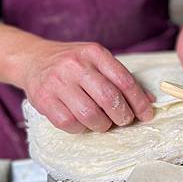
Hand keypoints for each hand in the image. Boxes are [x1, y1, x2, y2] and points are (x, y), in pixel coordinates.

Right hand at [18, 41, 153, 133]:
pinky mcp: (43, 99)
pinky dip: (81, 128)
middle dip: (123, 116)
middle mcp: (76, 65)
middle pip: (109, 98)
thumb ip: (121, 78)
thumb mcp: (98, 61)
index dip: (139, 101)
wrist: (34, 59)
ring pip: (89, 114)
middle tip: (125, 121)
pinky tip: (84, 123)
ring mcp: (58, 82)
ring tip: (104, 123)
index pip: (124, 81)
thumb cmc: (73, 63)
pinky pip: (69, 123)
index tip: (146, 114)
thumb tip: (148, 100)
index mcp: (95, 53)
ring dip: (103, 125)